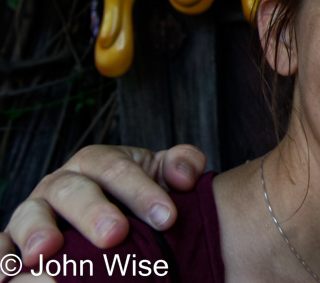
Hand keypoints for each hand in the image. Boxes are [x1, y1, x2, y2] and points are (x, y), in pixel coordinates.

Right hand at [1, 144, 204, 268]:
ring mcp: (35, 212)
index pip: (116, 170)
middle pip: (72, 191)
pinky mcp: (16, 241)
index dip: (141, 191)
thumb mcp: (161, 176)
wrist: (113, 213)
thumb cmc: (139, 196)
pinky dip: (0, 257)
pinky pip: (1, 246)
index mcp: (97, 163)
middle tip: (115, 235)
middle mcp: (62, 183)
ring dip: (36, 232)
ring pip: (30, 215)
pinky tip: (4, 273)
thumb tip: (185, 175)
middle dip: (93, 212)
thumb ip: (179, 165)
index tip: (167, 217)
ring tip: (46, 252)